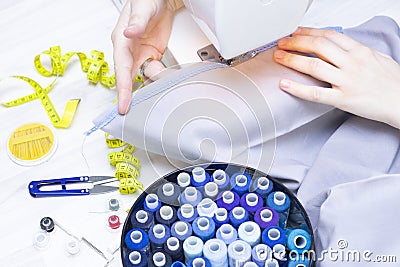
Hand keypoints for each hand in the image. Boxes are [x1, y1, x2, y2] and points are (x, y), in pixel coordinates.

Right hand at [112, 0, 182, 113]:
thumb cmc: (147, 0)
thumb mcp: (142, 8)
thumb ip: (137, 22)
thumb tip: (129, 33)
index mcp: (123, 40)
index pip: (121, 68)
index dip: (122, 88)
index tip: (123, 105)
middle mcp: (129, 50)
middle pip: (129, 78)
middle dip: (131, 95)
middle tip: (133, 111)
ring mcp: (141, 55)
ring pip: (144, 77)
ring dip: (153, 80)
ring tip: (161, 69)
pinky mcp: (152, 56)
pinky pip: (154, 73)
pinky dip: (159, 77)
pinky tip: (164, 74)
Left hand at [273, 27, 399, 128]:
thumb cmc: (392, 81)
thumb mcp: (376, 57)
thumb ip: (356, 50)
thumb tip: (339, 45)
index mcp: (359, 51)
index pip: (329, 35)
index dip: (309, 32)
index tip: (296, 32)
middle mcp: (351, 63)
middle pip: (318, 46)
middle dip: (296, 42)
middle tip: (282, 43)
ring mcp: (346, 81)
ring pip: (314, 65)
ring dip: (292, 59)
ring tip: (279, 57)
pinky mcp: (343, 99)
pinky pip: (315, 93)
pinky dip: (297, 88)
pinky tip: (284, 84)